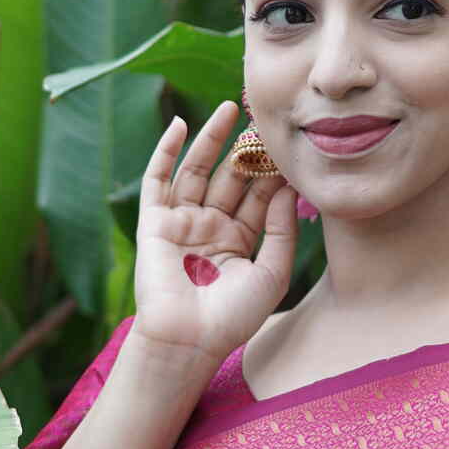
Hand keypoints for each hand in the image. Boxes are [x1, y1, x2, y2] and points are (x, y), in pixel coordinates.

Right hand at [131, 99, 298, 369]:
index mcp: (239, 242)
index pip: (259, 198)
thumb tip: (286, 190)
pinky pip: (158, 180)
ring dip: (212, 139)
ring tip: (230, 107)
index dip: (274, 173)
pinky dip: (165, 151)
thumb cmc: (231, 319)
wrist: (188, 341)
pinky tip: (180, 125)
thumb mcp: (271, 275)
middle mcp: (210, 228)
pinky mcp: (155, 223)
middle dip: (247, 150)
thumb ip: (281, 232)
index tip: (293, 146)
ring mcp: (182, 223)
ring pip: (197, 171)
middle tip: (265, 117)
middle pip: (231, 178)